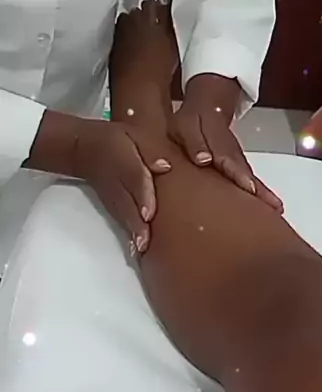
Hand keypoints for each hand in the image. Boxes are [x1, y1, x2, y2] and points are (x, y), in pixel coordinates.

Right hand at [74, 118, 171, 252]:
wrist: (87, 149)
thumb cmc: (118, 143)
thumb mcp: (132, 138)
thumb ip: (149, 154)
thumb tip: (165, 166)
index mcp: (126, 166)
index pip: (135, 180)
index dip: (143, 197)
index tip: (148, 215)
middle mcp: (120, 188)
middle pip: (128, 207)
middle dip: (137, 226)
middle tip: (145, 246)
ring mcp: (115, 201)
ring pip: (125, 218)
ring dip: (133, 234)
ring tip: (141, 252)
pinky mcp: (115, 209)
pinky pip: (123, 222)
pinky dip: (130, 235)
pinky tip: (137, 251)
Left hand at [170, 76, 283, 211]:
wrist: (210, 106)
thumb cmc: (195, 120)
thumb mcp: (187, 126)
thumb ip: (194, 142)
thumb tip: (203, 160)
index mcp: (218, 145)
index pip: (230, 162)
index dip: (239, 175)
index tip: (250, 189)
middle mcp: (233, 155)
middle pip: (247, 174)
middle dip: (260, 190)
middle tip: (274, 207)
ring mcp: (238, 160)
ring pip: (252, 178)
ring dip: (265, 194)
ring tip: (277, 209)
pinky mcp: (239, 166)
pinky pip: (250, 180)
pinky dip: (261, 193)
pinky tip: (270, 206)